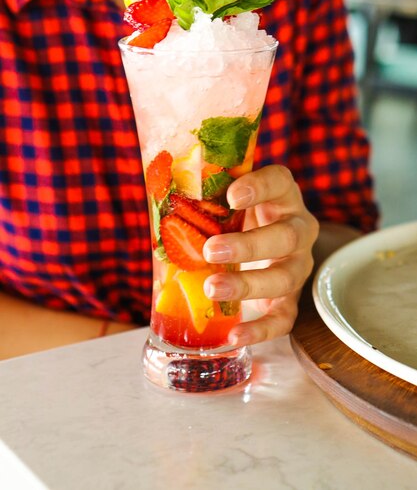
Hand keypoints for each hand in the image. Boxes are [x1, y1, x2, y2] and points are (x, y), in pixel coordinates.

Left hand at [203, 165, 319, 345]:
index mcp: (282, 196)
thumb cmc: (236, 216)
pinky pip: (283, 318)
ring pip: (285, 278)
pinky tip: (234, 336)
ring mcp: (297, 266)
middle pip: (286, 236)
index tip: (231, 195)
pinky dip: (260, 330)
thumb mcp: (226, 200)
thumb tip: (159, 193)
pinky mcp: (291, 298)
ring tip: (212, 288)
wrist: (258, 245)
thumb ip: (206, 195)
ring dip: (248, 285)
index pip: (279, 182)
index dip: (259, 187)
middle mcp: (298, 229)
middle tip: (210, 250)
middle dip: (248, 246)